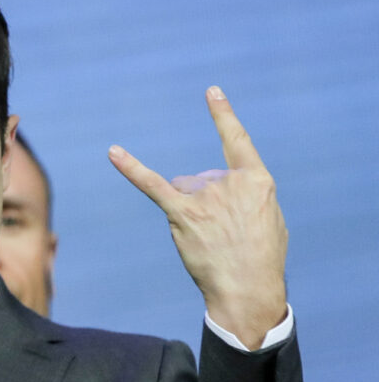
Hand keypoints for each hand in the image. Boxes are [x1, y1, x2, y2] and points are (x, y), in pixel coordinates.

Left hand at [108, 86, 286, 348]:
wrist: (248, 289)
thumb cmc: (261, 258)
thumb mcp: (269, 220)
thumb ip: (246, 197)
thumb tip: (216, 193)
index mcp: (257, 181)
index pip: (237, 140)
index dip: (223, 116)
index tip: (211, 92)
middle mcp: (229, 183)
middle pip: (201, 180)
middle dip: (208, 206)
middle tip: (223, 237)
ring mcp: (204, 197)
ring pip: (183, 191)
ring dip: (190, 214)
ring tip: (208, 241)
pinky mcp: (181, 213)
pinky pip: (152, 185)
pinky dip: (131, 168)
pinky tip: (113, 152)